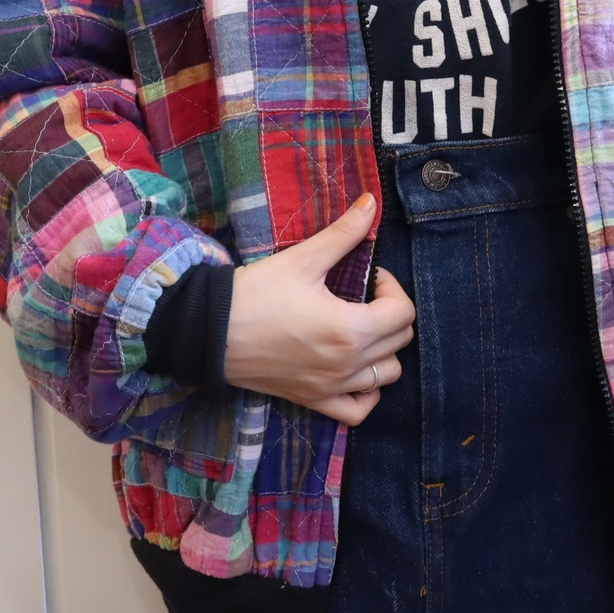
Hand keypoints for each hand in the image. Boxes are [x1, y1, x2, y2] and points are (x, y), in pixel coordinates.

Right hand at [223, 193, 415, 426]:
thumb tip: (372, 201)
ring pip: (387, 376)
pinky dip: (367, 393)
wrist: (210, 332)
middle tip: (363, 296)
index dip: (392, 287)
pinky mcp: (313, 401)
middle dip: (390, 313)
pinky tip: (357, 371)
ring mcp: (331, 387)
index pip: (403, 312)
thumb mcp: (303, 258)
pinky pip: (358, 411)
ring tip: (361, 328)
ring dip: (384, 350)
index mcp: (350, 329)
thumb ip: (344, 233)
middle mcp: (347, 364)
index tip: (368, 276)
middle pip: (400, 342)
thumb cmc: (255, 293)